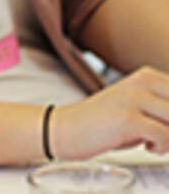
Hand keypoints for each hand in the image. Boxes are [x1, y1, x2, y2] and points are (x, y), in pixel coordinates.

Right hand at [52, 67, 168, 159]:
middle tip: (163, 137)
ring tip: (156, 141)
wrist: (65, 128)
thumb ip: (165, 112)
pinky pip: (166, 135)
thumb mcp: (138, 110)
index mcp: (148, 76)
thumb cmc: (104, 124)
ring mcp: (134, 98)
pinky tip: (147, 145)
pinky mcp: (128, 118)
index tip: (165, 126)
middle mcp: (143, 82)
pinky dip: (162, 146)